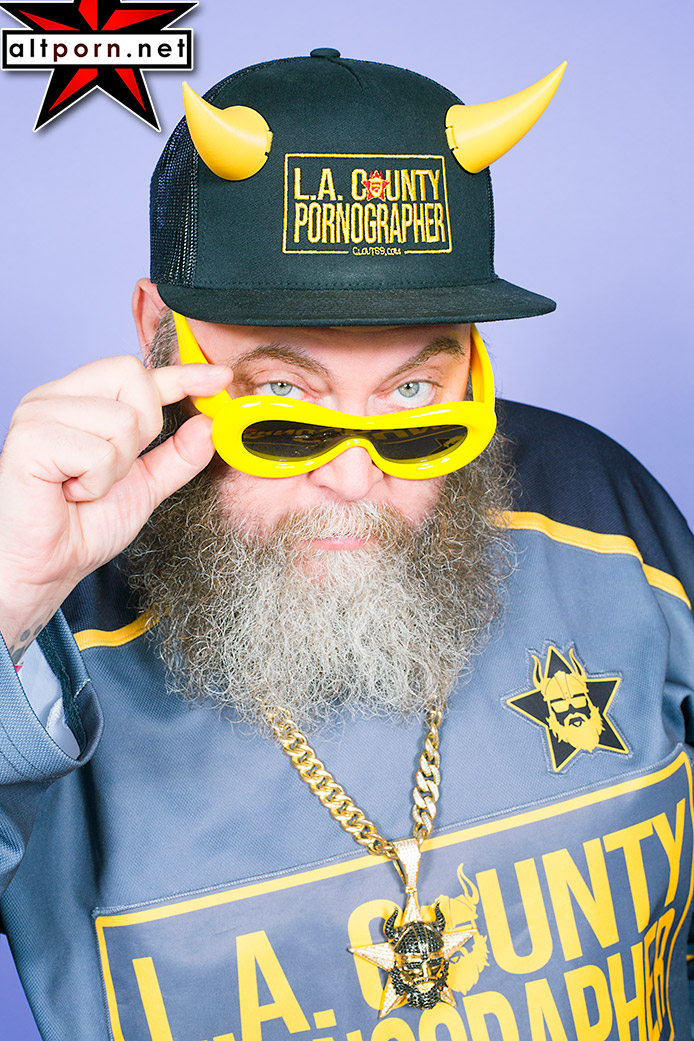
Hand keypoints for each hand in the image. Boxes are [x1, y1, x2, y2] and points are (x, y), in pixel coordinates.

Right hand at [0, 354, 231, 657]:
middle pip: (134, 378)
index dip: (182, 373)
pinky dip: (95, 483)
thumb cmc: (80, 527)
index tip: (219, 378)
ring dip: (116, 468)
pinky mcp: (30, 439)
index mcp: (79, 401)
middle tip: (113, 469)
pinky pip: (98, 452)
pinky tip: (70, 494)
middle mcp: (56, 398)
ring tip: (85, 486)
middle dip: (143, 431)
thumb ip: (177, 456)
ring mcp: (39, 413)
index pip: (138, 372)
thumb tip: (208, 425)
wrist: (45, 567)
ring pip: (122, 420)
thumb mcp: (145, 486)